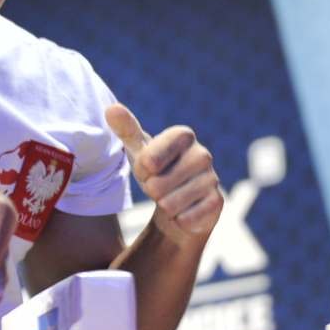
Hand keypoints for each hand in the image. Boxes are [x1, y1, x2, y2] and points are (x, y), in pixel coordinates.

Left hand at [105, 103, 221, 243]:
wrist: (179, 199)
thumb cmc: (155, 169)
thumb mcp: (138, 149)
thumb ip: (125, 129)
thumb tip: (112, 109)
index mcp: (183, 135)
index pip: (149, 160)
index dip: (142, 169)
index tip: (148, 167)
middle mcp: (202, 154)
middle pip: (157, 186)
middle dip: (152, 190)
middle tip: (159, 184)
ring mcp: (212, 178)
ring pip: (170, 205)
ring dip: (164, 206)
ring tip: (171, 196)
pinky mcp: (217, 202)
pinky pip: (185, 219)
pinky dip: (178, 219)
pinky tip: (183, 210)